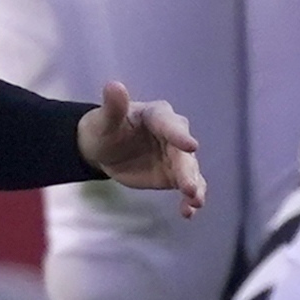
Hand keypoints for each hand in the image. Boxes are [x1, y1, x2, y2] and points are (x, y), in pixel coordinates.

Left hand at [77, 86, 204, 212]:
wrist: (105, 149)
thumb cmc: (105, 128)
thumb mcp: (104, 120)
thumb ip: (113, 106)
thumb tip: (114, 86)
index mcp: (157, 115)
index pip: (170, 124)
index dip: (179, 135)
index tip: (191, 146)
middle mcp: (173, 134)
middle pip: (184, 152)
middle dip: (187, 169)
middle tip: (189, 187)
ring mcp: (176, 156)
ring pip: (190, 171)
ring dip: (194, 186)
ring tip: (195, 202)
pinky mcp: (175, 175)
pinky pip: (188, 187)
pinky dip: (190, 200)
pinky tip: (188, 213)